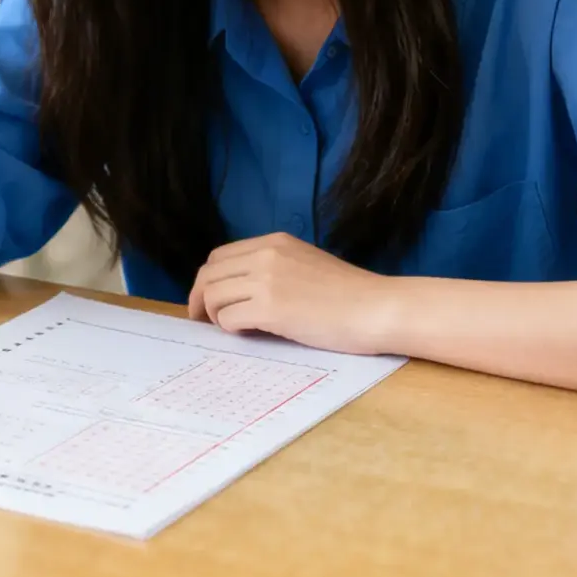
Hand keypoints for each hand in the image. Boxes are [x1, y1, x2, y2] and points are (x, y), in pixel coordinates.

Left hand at [186, 233, 396, 354]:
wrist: (376, 308)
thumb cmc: (349, 294)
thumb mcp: (305, 264)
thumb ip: (273, 268)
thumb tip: (240, 290)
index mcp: (274, 242)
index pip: (220, 256)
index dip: (208, 280)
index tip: (209, 300)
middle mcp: (266, 254)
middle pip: (209, 274)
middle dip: (200, 298)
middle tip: (204, 320)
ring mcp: (267, 280)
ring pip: (213, 295)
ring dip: (215, 316)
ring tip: (230, 329)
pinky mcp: (270, 308)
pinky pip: (228, 319)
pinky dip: (230, 330)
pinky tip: (248, 334)